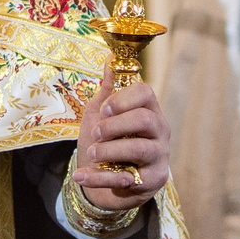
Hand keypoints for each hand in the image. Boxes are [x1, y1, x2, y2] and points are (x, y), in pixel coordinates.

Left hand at [73, 70, 168, 211]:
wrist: (108, 178)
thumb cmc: (108, 140)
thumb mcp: (102, 115)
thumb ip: (107, 91)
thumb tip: (109, 59)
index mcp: (149, 109)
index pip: (145, 93)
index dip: (123, 99)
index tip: (104, 109)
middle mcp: (159, 131)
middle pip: (145, 119)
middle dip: (115, 125)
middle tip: (95, 133)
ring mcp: (159, 156)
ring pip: (139, 149)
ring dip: (109, 151)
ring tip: (91, 153)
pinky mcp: (152, 180)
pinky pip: (125, 179)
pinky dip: (99, 178)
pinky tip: (80, 175)